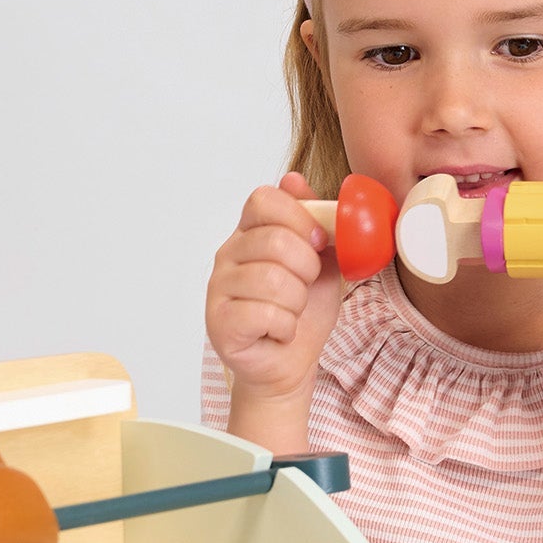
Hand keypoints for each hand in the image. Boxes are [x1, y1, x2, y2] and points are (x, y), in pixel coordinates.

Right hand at [205, 172, 343, 405]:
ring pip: (272, 279)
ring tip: (292, 312)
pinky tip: (279, 331)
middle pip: (275, 240)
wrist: (291, 364)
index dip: (299, 217)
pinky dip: (285, 326)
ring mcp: (219, 289)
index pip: (264, 199)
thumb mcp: (324, 260)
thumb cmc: (304, 312)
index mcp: (250, 233)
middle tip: (306, 287)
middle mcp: (228, 255)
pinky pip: (264, 313)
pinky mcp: (219, 322)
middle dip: (307, 268)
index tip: (318, 242)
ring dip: (297, 302)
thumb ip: (315, 221)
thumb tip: (295, 179)